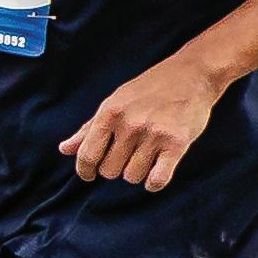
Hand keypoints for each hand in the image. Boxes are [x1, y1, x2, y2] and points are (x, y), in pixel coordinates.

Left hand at [62, 44, 229, 190]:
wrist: (193, 74)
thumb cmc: (151, 88)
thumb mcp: (115, 101)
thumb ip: (90, 128)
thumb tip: (64, 149)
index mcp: (110, 112)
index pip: (87, 155)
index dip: (85, 170)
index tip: (90, 174)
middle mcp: (130, 124)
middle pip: (109, 170)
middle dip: (116, 168)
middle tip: (127, 155)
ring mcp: (154, 134)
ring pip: (132, 177)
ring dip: (137, 173)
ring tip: (146, 157)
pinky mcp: (177, 143)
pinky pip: (157, 179)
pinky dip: (154, 182)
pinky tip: (157, 172)